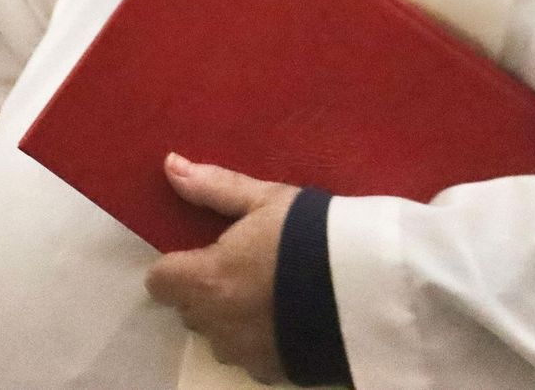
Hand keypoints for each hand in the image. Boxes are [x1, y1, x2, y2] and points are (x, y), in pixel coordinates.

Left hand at [145, 154, 296, 382]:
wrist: (375, 288)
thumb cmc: (311, 234)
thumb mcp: (264, 200)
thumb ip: (212, 187)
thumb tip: (170, 165)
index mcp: (207, 281)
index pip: (159, 282)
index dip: (173, 267)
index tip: (196, 255)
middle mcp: (220, 324)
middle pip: (189, 311)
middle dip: (203, 292)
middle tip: (237, 269)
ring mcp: (248, 354)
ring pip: (218, 339)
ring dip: (229, 320)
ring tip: (264, 295)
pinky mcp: (278, 373)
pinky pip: (252, 360)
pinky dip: (260, 343)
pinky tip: (285, 321)